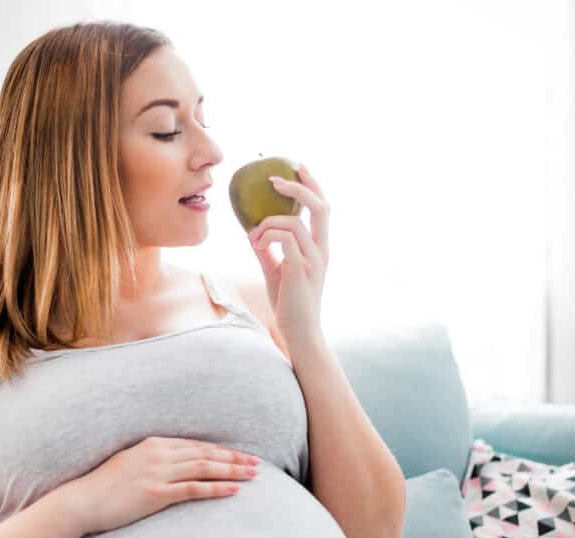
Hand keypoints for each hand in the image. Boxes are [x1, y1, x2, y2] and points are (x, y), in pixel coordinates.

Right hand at [72, 437, 260, 533]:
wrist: (82, 501)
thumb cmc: (104, 486)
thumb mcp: (130, 463)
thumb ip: (153, 459)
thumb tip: (173, 463)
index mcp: (153, 444)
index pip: (196, 445)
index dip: (222, 450)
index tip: (241, 455)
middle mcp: (158, 454)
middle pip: (205, 454)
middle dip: (233, 458)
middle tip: (257, 463)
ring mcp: (157, 473)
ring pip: (204, 468)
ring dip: (231, 471)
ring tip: (252, 475)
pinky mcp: (156, 493)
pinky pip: (194, 489)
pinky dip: (216, 488)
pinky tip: (233, 490)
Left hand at [247, 163, 329, 350]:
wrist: (300, 333)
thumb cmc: (289, 304)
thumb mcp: (276, 271)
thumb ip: (267, 250)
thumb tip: (251, 232)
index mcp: (320, 247)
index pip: (323, 208)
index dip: (312, 184)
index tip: (297, 167)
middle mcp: (322, 250)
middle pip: (320, 206)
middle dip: (299, 187)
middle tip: (274, 178)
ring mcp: (314, 260)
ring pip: (294, 223)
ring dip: (268, 224)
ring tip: (254, 238)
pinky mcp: (301, 270)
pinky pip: (284, 240)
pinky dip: (266, 236)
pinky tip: (256, 246)